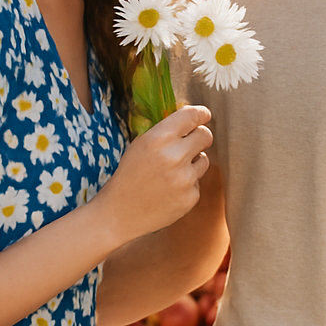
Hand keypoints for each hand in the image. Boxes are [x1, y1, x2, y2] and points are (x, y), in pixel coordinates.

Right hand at [99, 105, 212, 245]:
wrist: (120, 212)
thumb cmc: (129, 175)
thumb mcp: (139, 145)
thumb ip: (165, 132)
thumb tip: (191, 119)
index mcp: (159, 138)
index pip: (192, 116)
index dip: (201, 114)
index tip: (204, 115)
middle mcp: (174, 156)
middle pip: (206, 135)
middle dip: (201, 136)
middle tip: (194, 142)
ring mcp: (184, 178)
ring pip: (204, 159)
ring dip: (193, 162)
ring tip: (172, 172)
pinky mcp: (190, 197)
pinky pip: (197, 182)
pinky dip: (187, 184)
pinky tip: (169, 190)